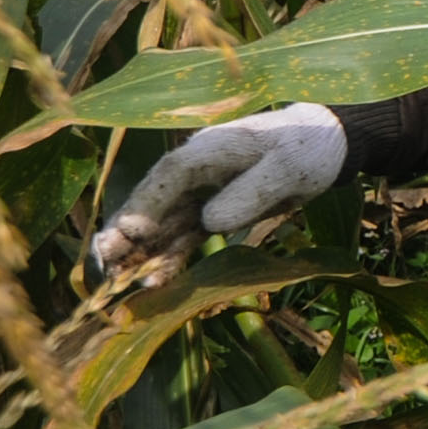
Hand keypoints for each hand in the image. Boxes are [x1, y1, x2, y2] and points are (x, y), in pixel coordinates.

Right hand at [90, 103, 346, 274]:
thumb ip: (250, 193)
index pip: (170, 175)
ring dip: (141, 251)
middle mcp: (196, 168)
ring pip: (163, 224)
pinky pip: (184, 236)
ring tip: (117, 281)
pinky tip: (153, 282)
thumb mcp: (287, 169)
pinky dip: (169, 257)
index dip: (147, 204)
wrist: (325, 146)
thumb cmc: (306, 149)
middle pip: (154, 201)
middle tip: (102, 262)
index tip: (129, 233)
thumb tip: (210, 222)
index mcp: (211, 148)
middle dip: (126, 232)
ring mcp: (200, 190)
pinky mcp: (210, 210)